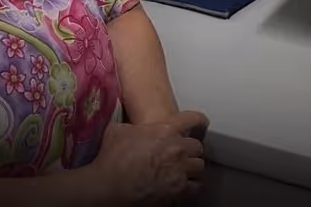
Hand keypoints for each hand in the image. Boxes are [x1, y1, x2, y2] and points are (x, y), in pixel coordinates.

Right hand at [80, 110, 208, 205]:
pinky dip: (192, 186)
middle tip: (182, 154)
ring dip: (192, 168)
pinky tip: (184, 186)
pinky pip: (196, 187)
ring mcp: (180, 169)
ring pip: (199, 166)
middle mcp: (177, 148)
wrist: (109, 185)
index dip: (199, 122)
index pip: (193, 120)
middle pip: (197, 146)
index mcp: (166, 130)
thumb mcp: (119, 130)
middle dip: (190, 150)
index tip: (201, 124)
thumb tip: (128, 125)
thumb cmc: (112, 158)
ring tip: (184, 171)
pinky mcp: (179, 190)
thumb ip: (131, 125)